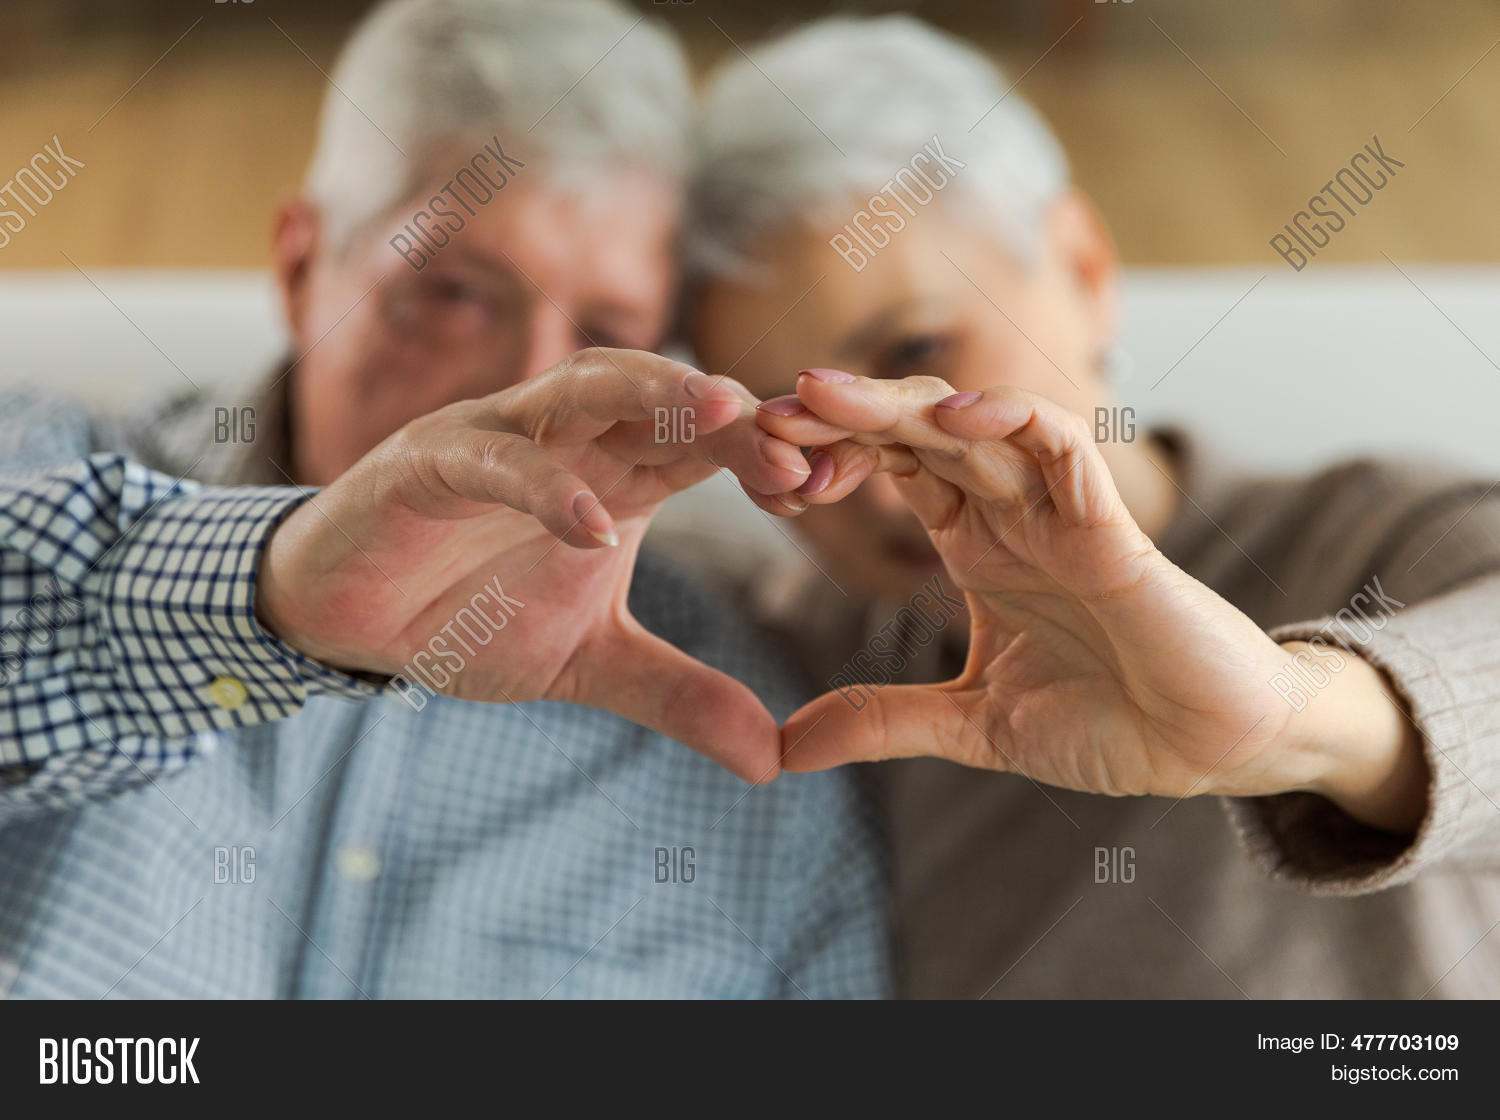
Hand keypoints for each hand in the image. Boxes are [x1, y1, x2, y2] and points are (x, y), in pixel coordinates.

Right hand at [256, 349, 814, 780]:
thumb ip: (678, 695)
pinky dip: (542, 485)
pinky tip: (590, 527)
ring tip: (723, 418)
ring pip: (584, 385)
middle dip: (733, 415)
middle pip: (663, 397)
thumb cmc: (467, 616)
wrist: (348, 619)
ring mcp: (497, 437)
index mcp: (616, 472)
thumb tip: (773, 762)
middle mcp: (566, 438)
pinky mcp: (427, 461)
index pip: (709, 444)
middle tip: (800, 452)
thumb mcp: (590, 664)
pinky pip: (493, 457)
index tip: (830, 491)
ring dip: (655, 394)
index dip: (768, 457)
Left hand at [757, 373, 1426, 830]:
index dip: (828, 455)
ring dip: (901, 404)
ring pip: (977, 425)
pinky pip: (1066, 449)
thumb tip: (782, 748)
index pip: (893, 468)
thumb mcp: (973, 725)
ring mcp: (1062, 513)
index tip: (757, 467)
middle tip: (763, 411)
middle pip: (919, 432)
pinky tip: (954, 420)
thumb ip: (884, 721)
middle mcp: (1013, 514)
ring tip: (825, 396)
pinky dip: (1014, 423)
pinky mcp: (1115, 530)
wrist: (1209, 749)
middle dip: (843, 415)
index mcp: (977, 545)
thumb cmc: (1107, 721)